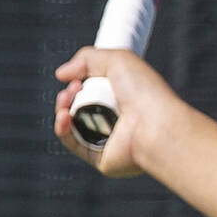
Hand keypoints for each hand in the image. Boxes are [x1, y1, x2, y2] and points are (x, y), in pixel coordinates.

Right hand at [53, 47, 182, 176]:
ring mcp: (109, 139)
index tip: (77, 77)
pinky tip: (63, 116)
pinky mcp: (101, 157)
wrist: (155, 125)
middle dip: (69, 95)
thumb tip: (62, 74)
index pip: (96, 90)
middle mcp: (119, 118)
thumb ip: (87, 58)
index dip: (81, 82)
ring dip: (62, 109)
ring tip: (66, 99)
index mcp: (126, 97)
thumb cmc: (144, 91)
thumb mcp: (118, 59)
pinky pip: (75, 144)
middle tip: (74, 88)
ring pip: (73, 125)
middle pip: (81, 106)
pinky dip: (63, 129)